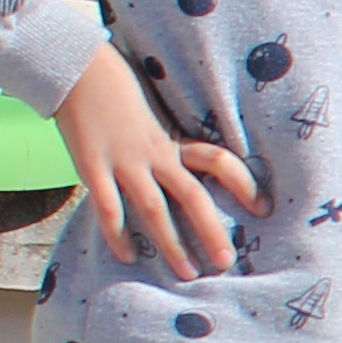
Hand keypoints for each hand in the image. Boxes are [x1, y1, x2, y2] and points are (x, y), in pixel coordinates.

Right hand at [54, 59, 265, 279]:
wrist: (77, 68)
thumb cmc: (116, 93)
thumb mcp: (150, 118)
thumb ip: (164, 145)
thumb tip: (180, 169)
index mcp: (173, 141)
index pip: (220, 162)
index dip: (244, 184)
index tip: (263, 208)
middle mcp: (155, 153)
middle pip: (193, 197)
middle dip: (211, 232)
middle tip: (226, 262)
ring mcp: (124, 161)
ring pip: (155, 210)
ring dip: (172, 245)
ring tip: (187, 273)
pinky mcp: (92, 165)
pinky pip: (108, 208)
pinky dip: (118, 234)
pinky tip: (129, 256)